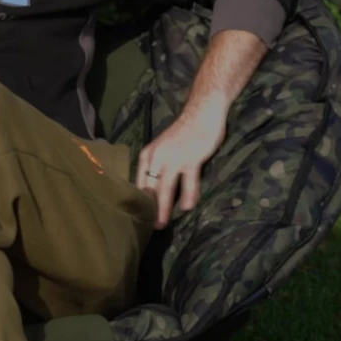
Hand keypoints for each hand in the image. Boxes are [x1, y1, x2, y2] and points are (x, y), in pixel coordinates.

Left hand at [135, 109, 225, 229]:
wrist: (201, 113)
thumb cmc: (183, 133)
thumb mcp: (163, 149)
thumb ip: (158, 167)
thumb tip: (155, 191)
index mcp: (148, 155)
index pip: (139, 182)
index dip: (139, 201)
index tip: (139, 217)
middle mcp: (157, 157)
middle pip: (150, 188)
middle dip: (149, 209)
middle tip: (148, 227)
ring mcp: (174, 157)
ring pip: (165, 188)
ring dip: (163, 207)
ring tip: (162, 223)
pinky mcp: (191, 158)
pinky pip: (188, 181)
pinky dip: (188, 195)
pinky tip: (187, 207)